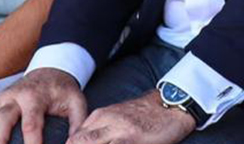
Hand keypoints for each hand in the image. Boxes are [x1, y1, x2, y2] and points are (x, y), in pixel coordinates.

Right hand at [0, 68, 86, 143]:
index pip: (32, 123)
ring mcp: (1, 98)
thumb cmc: (63, 90)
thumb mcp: (76, 102)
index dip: (32, 142)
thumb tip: (74, 143)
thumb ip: (78, 123)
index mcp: (36, 96)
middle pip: (3, 119)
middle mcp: (15, 96)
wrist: (51, 69)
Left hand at [66, 89, 194, 143]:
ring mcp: (117, 130)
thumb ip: (100, 131)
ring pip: (88, 143)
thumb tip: (82, 143)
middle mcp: (105, 122)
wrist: (170, 104)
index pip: (73, 139)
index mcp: (99, 117)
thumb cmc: (144, 115)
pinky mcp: (131, 139)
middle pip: (77, 142)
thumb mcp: (117, 118)